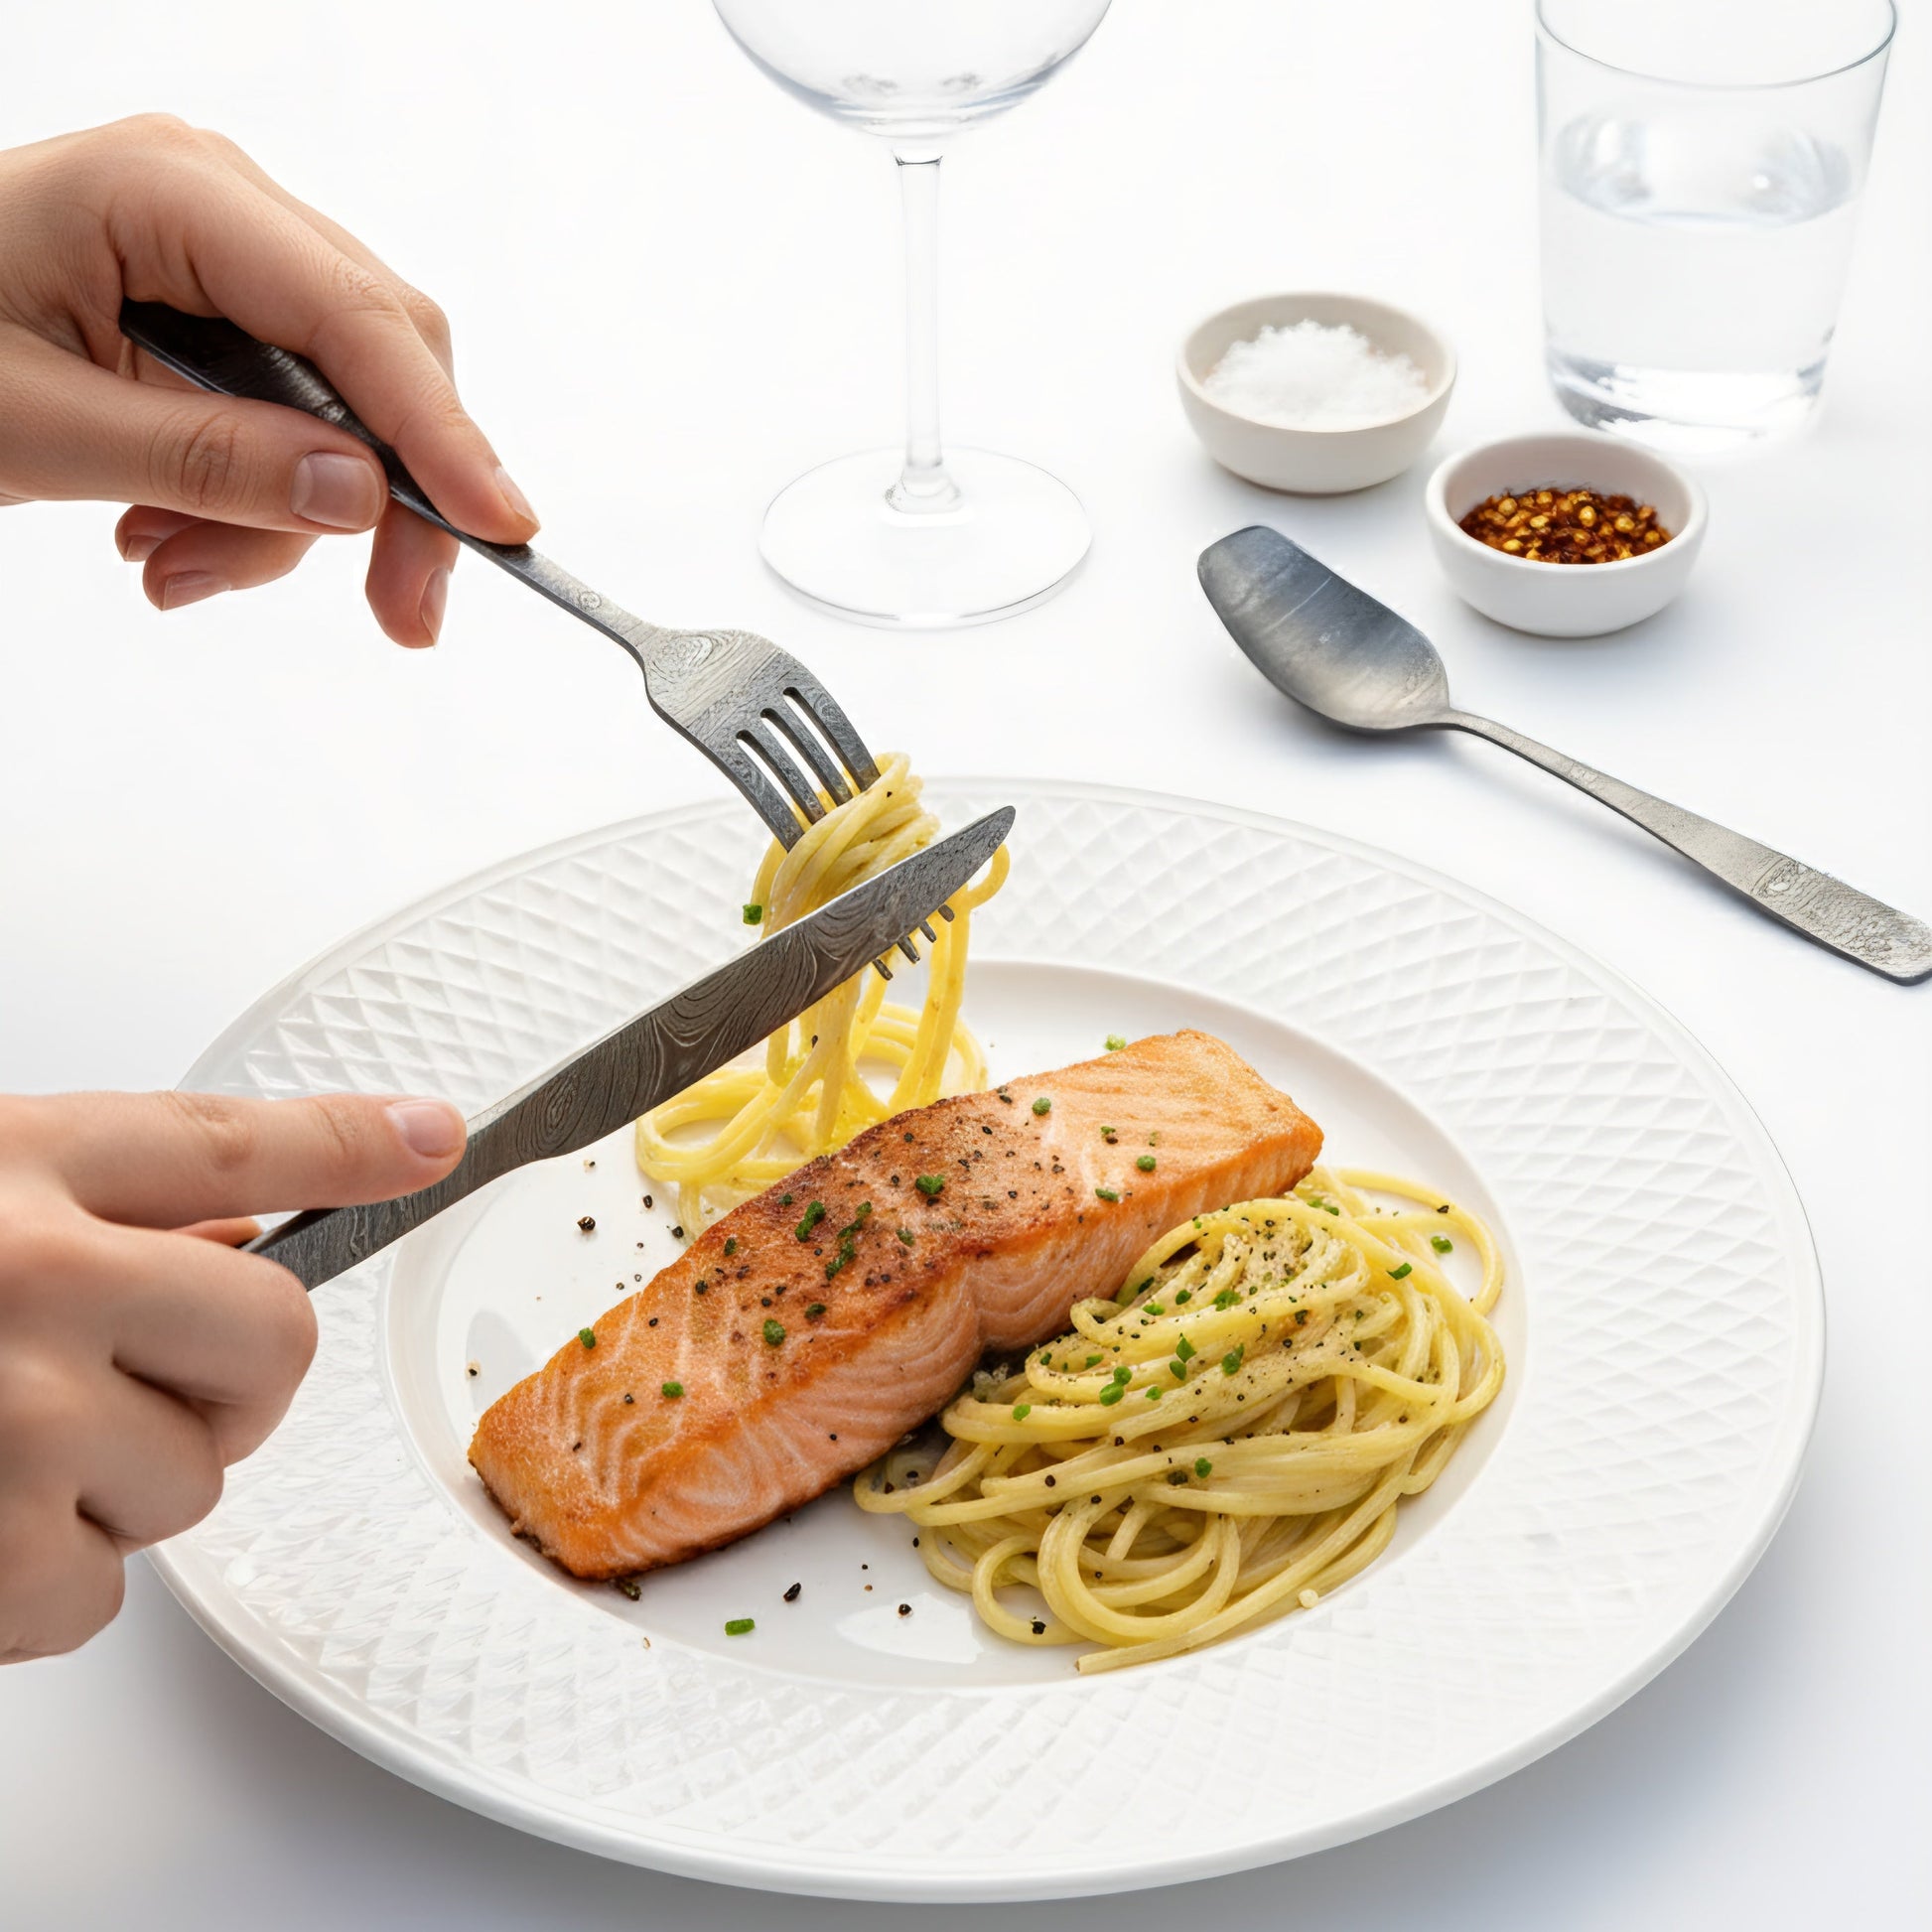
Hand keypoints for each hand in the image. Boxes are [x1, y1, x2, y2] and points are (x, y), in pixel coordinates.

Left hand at [0, 114, 537, 644]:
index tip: (501, 531)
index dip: (441, 435)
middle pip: (383, 362)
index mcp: (170, 189)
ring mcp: (224, 256)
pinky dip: (256, 502)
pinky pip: (297, 419)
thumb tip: (358, 497)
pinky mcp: (217, 312)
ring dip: (288, 520)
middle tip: (399, 614)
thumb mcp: (36, 427)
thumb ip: (206, 461)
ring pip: (347, 407)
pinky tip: (172, 537)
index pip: (357, 319)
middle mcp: (220, 205)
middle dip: (385, 499)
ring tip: (178, 571)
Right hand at [0, 1088, 466, 1662]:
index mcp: (12, 1169)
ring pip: (191, 1484)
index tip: (430, 1138)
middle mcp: (23, 1277)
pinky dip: (39, 1586)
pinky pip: (94, 1597)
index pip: (228, 1143)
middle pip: (273, 1342)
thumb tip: (248, 1238)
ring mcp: (3, 1418)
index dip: (347, 1140)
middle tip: (124, 1379)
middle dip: (226, 1380)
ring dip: (114, 1488)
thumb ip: (101, 1206)